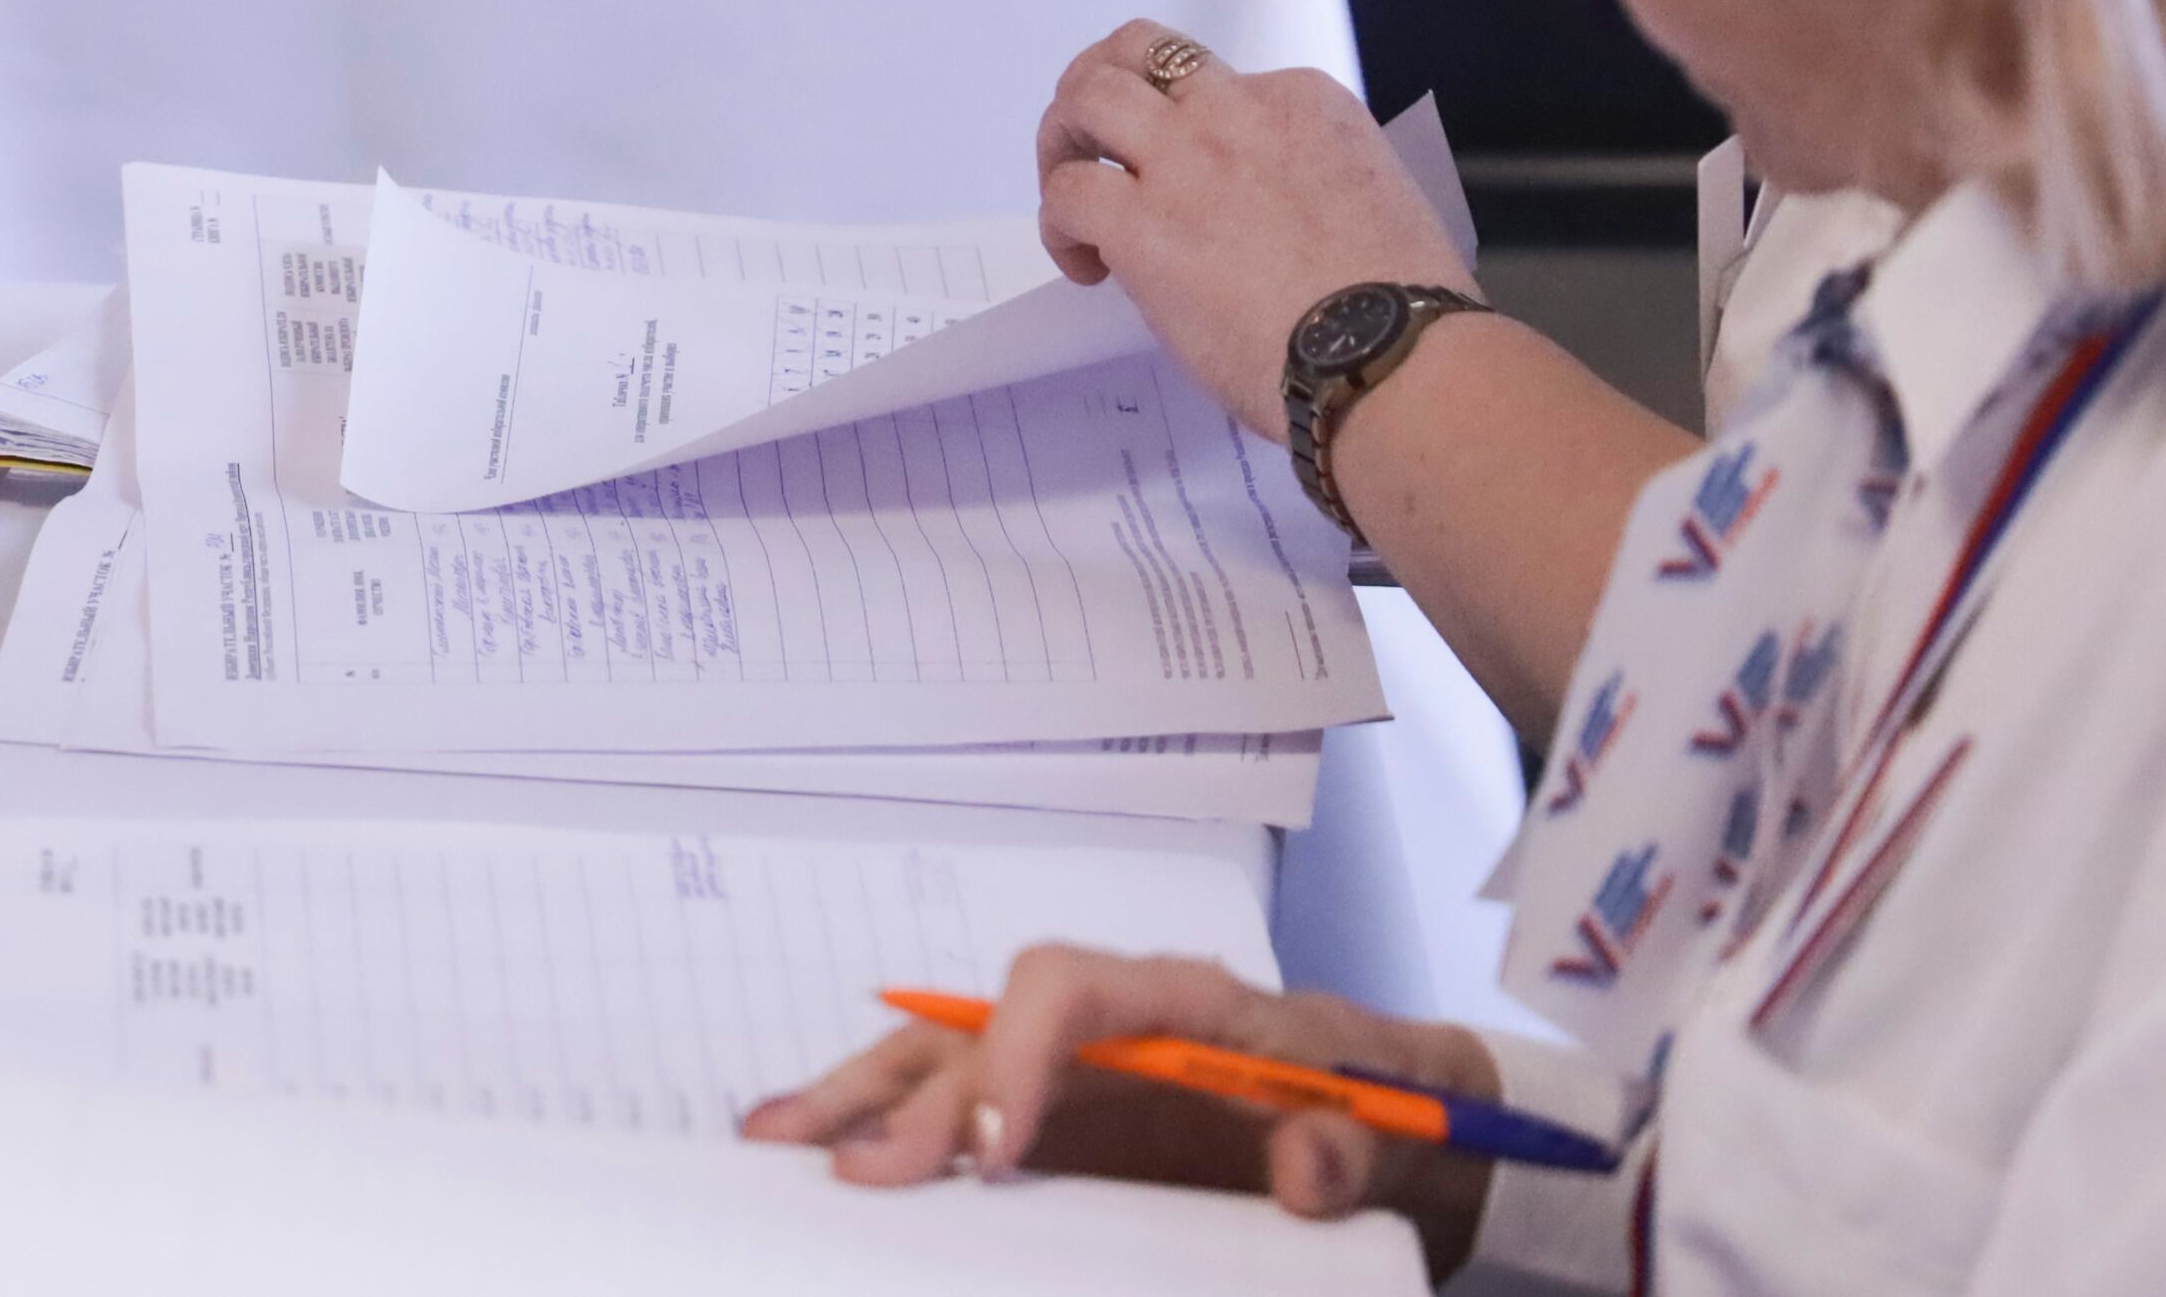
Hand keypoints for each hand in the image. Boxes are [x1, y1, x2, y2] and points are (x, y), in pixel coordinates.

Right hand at [745, 944, 1495, 1275]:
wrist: (1389, 1114)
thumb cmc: (1377, 1107)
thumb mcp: (1388, 1129)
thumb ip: (1348, 1144)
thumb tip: (1303, 1165)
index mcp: (1174, 997)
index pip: (1065, 987)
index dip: (1016, 1058)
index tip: (994, 1154)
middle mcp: (1098, 1016)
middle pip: (979, 1031)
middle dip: (915, 1101)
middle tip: (860, 1178)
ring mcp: (1062, 1065)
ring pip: (937, 1054)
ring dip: (858, 1094)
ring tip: (775, 1140)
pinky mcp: (1048, 1113)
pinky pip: (944, 1098)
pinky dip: (873, 1115)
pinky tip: (805, 1145)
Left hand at [1034, 29, 1471, 432]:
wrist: (1393, 357)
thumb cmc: (1400, 311)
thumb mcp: (1370, 203)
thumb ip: (1305, 186)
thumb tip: (1256, 221)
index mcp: (1308, 105)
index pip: (1220, 81)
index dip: (1189, 125)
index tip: (1191, 181)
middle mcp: (1240, 112)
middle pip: (1141, 51)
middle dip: (1102, 84)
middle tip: (1091, 140)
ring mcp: (1188, 160)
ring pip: (1090, 95)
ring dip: (1064, 138)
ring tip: (1069, 192)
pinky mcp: (1143, 223)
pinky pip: (1068, 191)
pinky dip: (1060, 224)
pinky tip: (1085, 265)